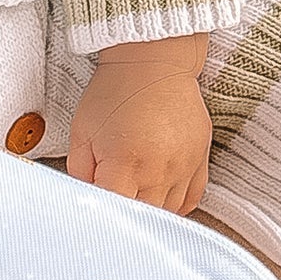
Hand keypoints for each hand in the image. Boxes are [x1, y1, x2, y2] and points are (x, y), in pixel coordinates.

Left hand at [66, 47, 211, 214]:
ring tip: (133, 191)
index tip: (94, 210)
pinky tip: (157, 193)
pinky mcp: (200, 160)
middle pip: (143, 217)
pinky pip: (191, 200)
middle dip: (124, 213)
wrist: (153, 61)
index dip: (102, 215)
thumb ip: (80, 172)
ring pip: (168, 214)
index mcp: (126, 163)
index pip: (116, 212)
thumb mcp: (82, 130)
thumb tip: (85, 199)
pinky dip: (174, 204)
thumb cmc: (113, 92)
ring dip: (149, 210)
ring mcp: (185, 167)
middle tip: (111, 198)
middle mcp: (160, 170)